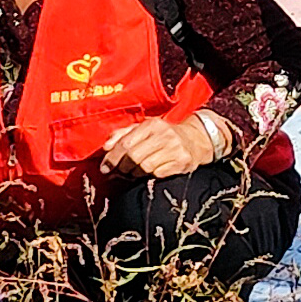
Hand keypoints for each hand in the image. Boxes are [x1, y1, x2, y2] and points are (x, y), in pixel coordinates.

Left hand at [100, 115, 216, 181]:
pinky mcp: (182, 162)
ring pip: (144, 167)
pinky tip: (147, 175)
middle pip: (133, 156)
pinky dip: (149, 176)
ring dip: (134, 174)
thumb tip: (106, 147)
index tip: (105, 168)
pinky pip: (158, 174)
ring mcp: (174, 148)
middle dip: (121, 168)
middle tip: (117, 174)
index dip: (112, 158)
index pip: (125, 143)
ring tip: (132, 174)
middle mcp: (164, 135)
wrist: (195, 140)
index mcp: (151, 124)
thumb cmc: (163, 136)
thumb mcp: (144, 129)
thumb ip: (123, 134)